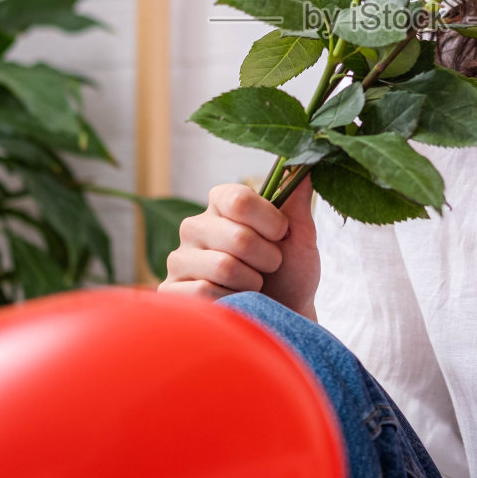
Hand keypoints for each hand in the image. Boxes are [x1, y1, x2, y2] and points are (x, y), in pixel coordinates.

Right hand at [160, 176, 320, 319]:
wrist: (281, 317)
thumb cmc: (290, 273)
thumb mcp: (300, 236)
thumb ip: (296, 201)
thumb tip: (304, 160)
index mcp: (221, 203)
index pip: (238, 198)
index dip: (269, 220)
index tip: (282, 234)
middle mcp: (194, 226)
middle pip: (238, 237)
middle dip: (268, 258)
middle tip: (271, 266)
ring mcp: (179, 259)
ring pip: (224, 267)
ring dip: (253, 282)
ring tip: (254, 285)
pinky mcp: (172, 291)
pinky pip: (205, 293)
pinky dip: (233, 302)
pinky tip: (234, 301)